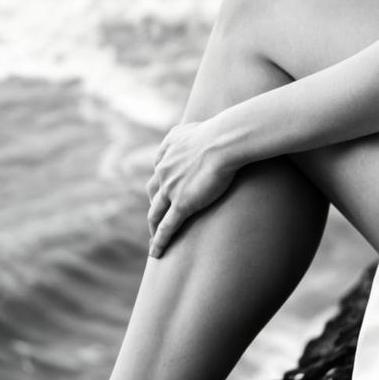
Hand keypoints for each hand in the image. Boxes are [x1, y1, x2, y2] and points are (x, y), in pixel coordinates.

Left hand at [145, 117, 238, 257]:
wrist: (225, 140)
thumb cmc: (224, 131)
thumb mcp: (204, 125)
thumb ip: (198, 131)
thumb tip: (211, 133)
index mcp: (169, 149)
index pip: (160, 169)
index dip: (161, 182)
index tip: (164, 191)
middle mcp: (164, 169)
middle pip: (153, 192)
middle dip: (154, 205)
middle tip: (158, 217)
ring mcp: (171, 188)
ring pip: (156, 213)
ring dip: (153, 226)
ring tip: (154, 239)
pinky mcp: (181, 204)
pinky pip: (166, 227)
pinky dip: (159, 242)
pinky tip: (156, 254)